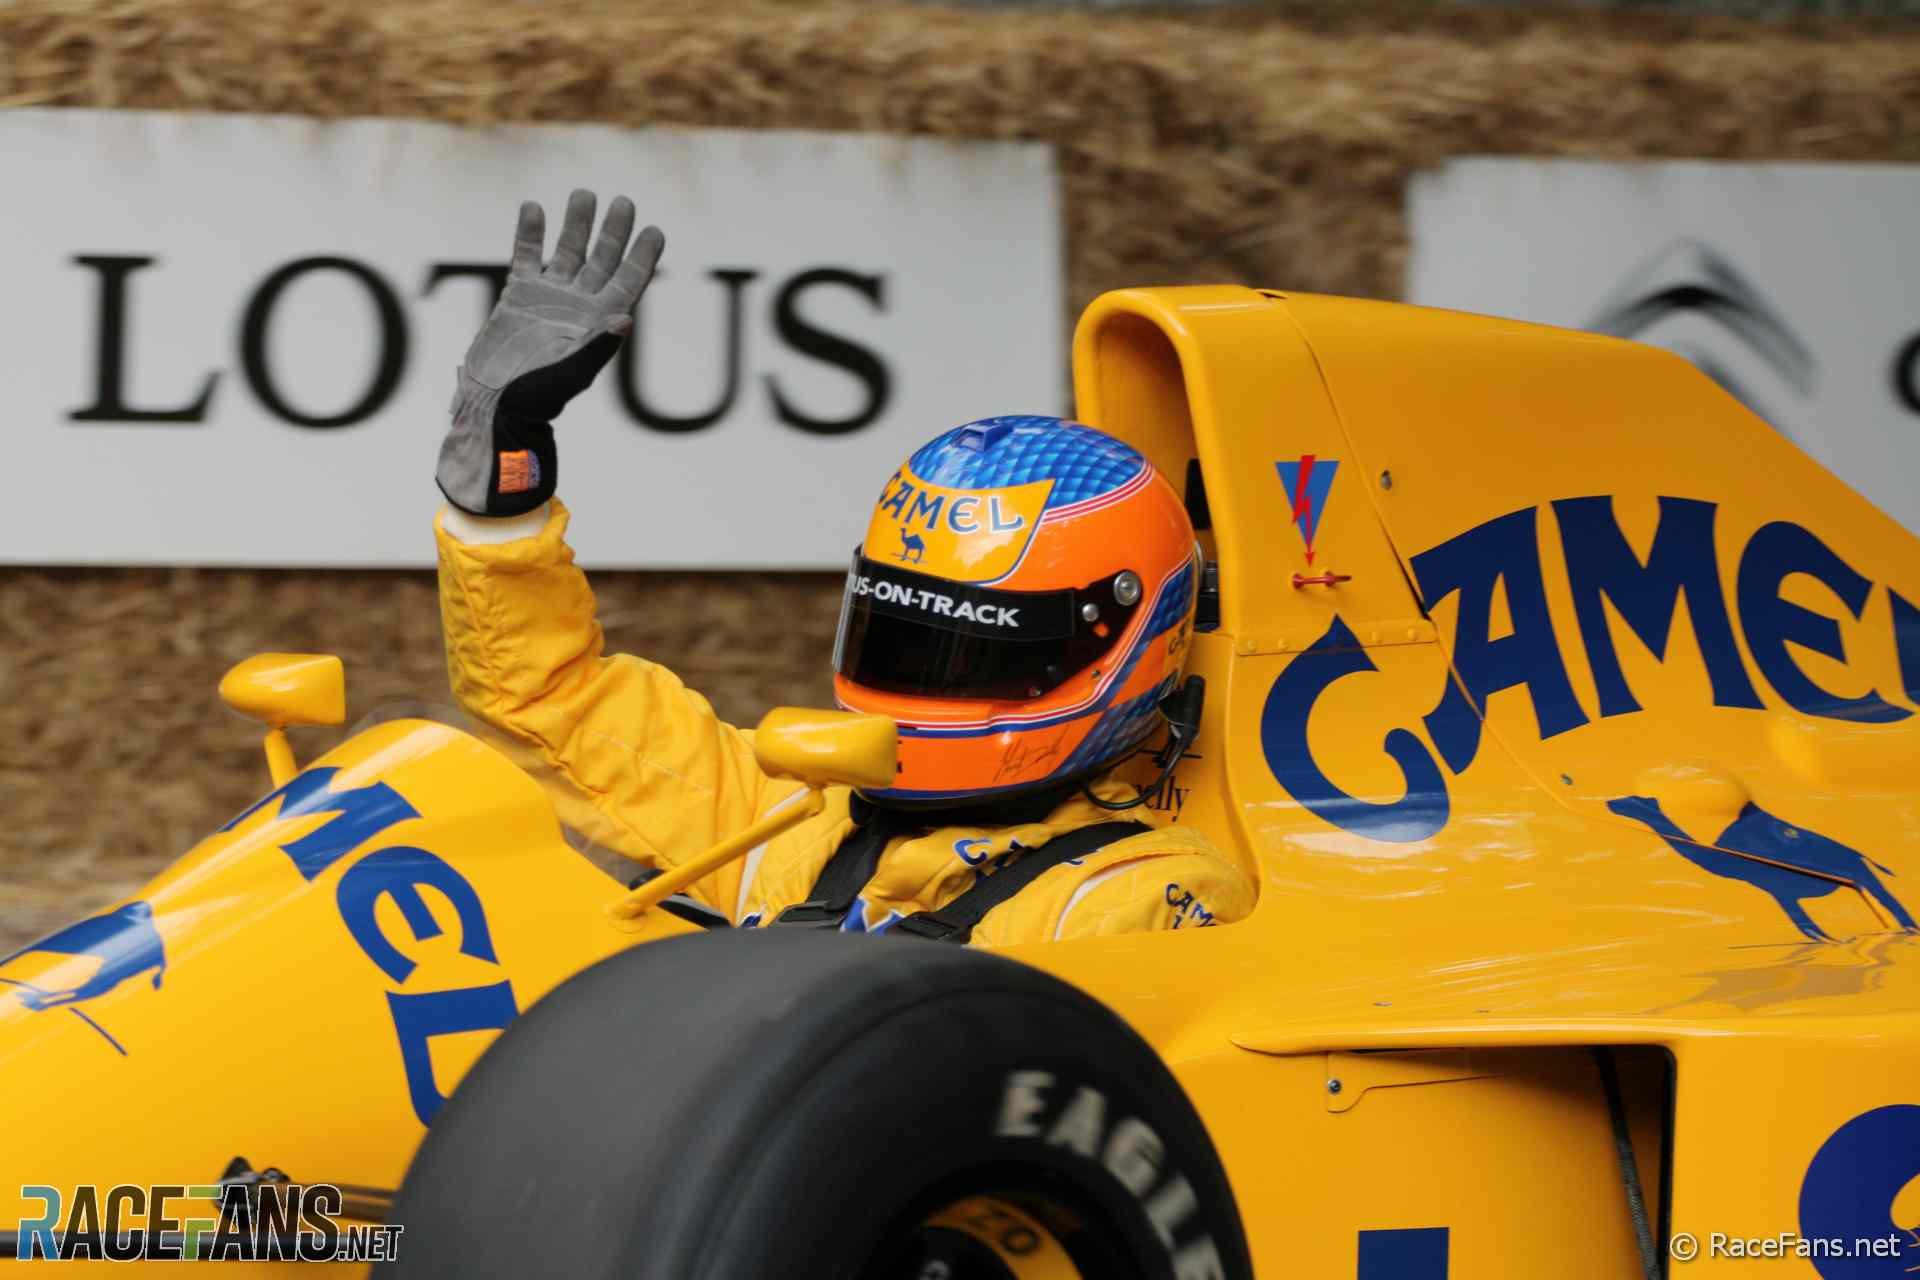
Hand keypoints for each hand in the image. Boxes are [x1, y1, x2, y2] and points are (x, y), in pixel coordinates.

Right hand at [436, 189, 664, 515]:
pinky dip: (529, 234)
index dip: (642, 258)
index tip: (655, 230)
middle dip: (613, 231)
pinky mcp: (517, 294)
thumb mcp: (572, 373)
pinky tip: (533, 208)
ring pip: (566, 251)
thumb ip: (598, 346)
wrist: (495, 402)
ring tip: (584, 194)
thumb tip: (626, 317)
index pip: (628, 283)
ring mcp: (548, 297)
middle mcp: (578, 305)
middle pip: (602, 259)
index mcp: (599, 322)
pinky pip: (525, 257)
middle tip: (624, 202)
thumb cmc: (538, 397)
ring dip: (576, 224)